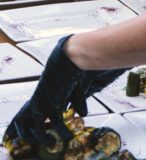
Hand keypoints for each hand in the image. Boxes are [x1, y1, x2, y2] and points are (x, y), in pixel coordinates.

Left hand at [3, 36, 121, 145]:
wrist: (68, 57)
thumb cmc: (69, 68)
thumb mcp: (71, 88)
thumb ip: (75, 101)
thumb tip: (81, 113)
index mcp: (37, 97)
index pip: (21, 115)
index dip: (14, 128)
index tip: (9, 137)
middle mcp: (36, 102)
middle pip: (21, 125)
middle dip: (24, 136)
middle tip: (32, 144)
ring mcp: (43, 105)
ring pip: (34, 130)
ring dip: (42, 139)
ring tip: (52, 143)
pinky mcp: (53, 106)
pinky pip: (56, 125)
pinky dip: (62, 132)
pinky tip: (68, 135)